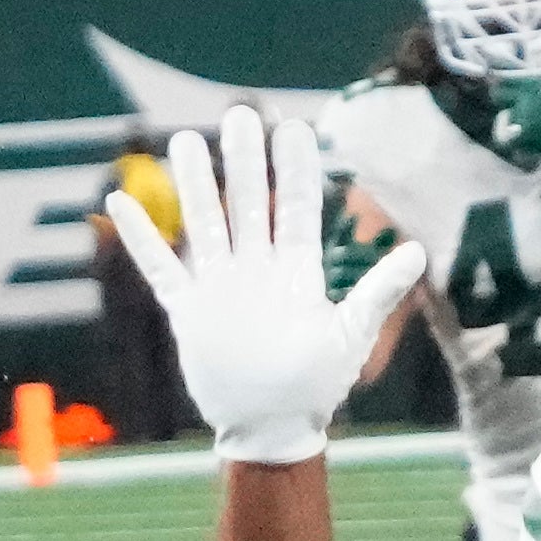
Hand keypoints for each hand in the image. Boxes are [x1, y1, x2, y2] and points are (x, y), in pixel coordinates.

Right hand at [105, 103, 423, 465]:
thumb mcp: (351, 336)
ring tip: (188, 140)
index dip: (295, 169)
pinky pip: (159, 267)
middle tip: (241, 114)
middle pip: (249, 203)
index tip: (295, 128)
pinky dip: (140, 238)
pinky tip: (121, 201)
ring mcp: (220, 285)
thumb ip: (379, 291)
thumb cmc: (316, 385)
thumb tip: (419, 251)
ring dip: (196, 185)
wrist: (272, 427)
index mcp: (297, 272)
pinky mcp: (187, 309)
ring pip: (205, 223)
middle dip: (245, 161)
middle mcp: (256, 269)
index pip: (296, 209)